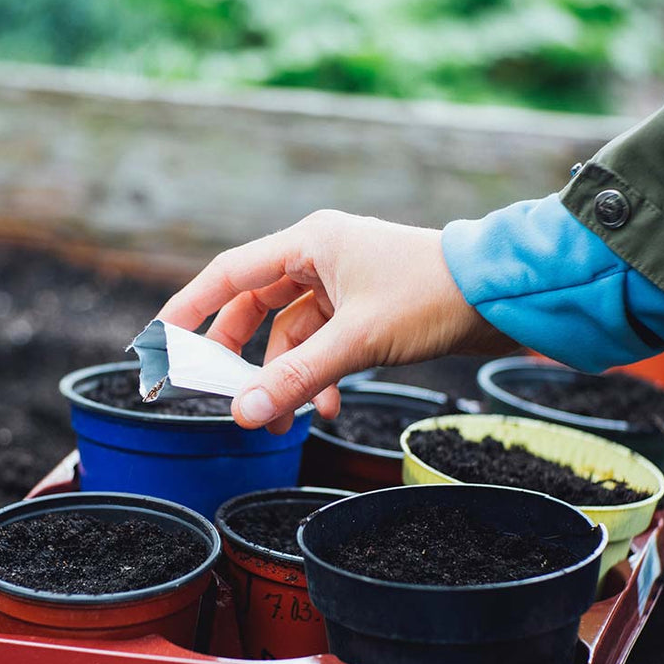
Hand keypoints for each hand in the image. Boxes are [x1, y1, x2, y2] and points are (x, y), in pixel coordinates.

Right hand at [157, 209, 515, 432]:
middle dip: (238, 356)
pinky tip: (325, 406)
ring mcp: (340, 284)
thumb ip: (295, 377)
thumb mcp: (357, 340)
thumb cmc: (434, 295)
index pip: (228, 274)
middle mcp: (319, 258)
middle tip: (220, 394)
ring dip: (282, 376)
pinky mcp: (361, 309)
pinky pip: (319, 345)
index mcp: (309, 244)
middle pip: (253, 307)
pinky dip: (315, 376)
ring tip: (281, 419)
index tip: (159, 343)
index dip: (188, 309)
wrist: (504, 295)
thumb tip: (244, 413)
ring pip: (288, 333)